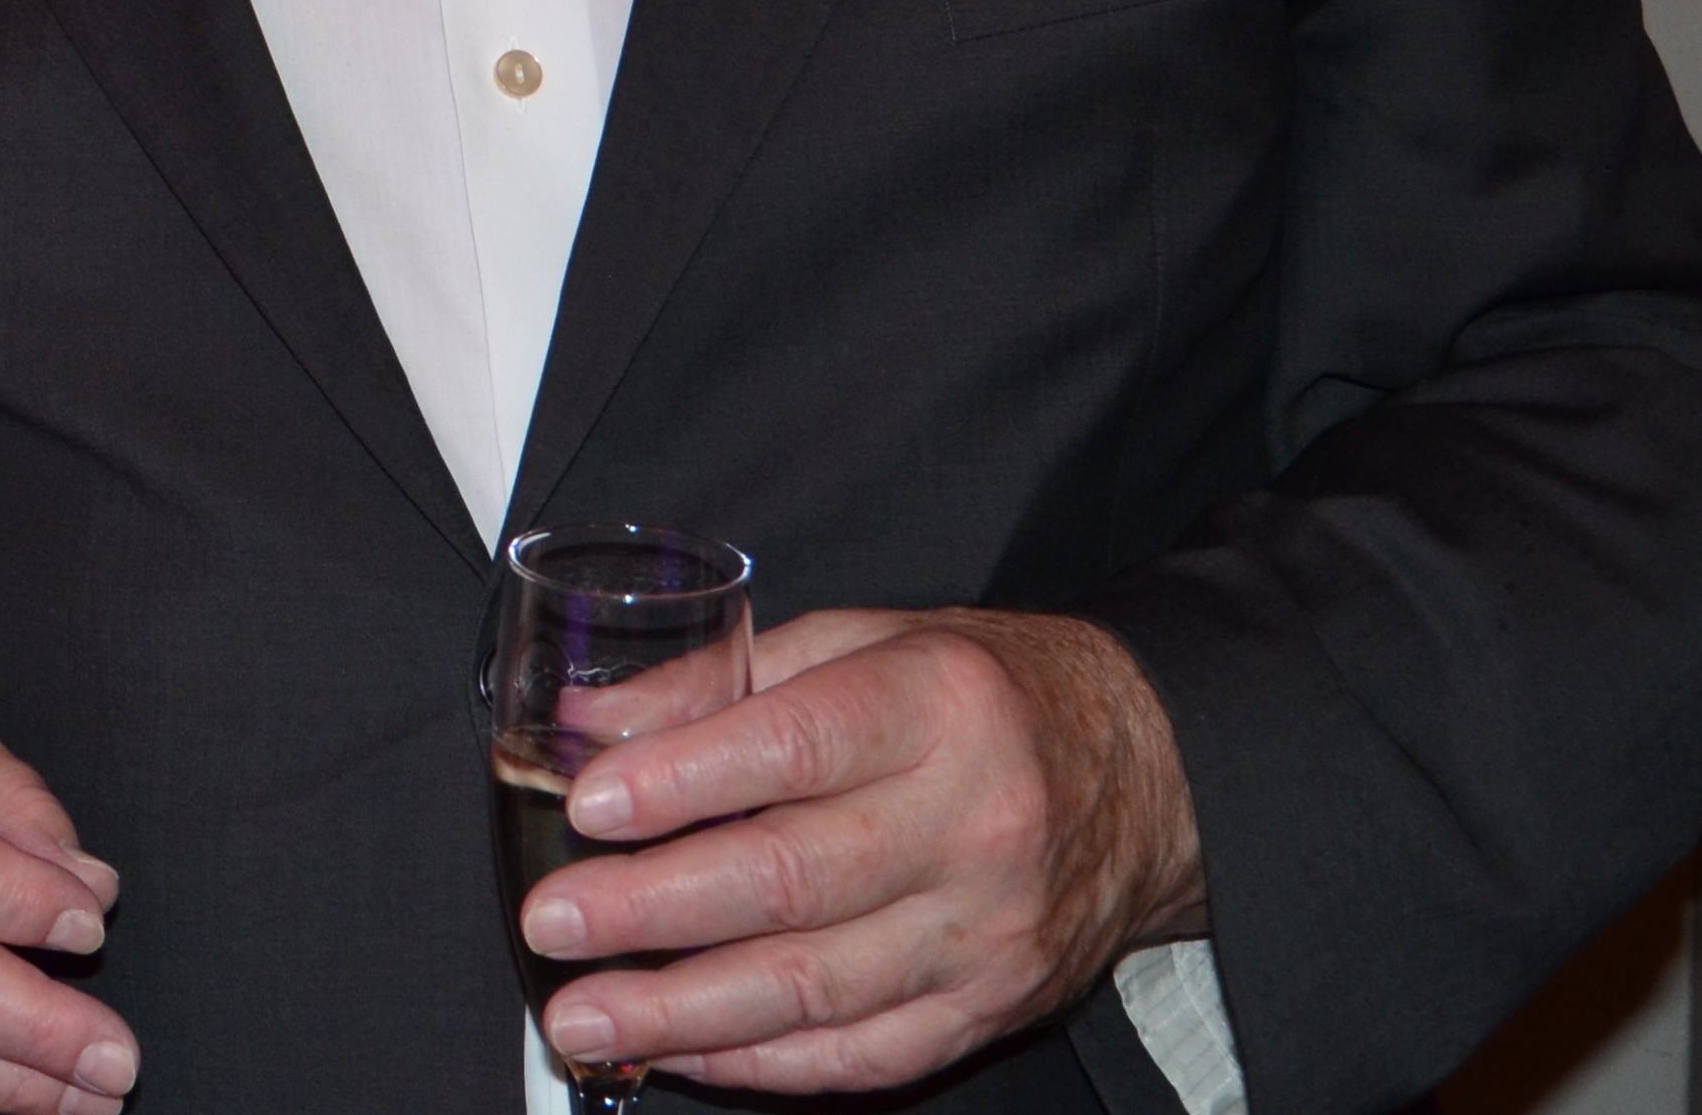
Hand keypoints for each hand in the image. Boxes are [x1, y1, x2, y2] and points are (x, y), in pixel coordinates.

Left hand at [522, 607, 1205, 1095]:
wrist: (1147, 775)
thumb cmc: (983, 694)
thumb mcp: (864, 639)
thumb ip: (723, 677)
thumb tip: (588, 723)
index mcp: (937, 708)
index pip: (793, 747)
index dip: (682, 781)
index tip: (588, 804)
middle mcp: (971, 825)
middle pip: (791, 881)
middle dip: (653, 911)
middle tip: (554, 923)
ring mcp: (986, 931)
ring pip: (816, 989)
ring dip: (683, 1012)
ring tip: (586, 1015)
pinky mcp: (992, 1007)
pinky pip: (863, 1054)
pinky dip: (762, 1062)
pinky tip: (681, 1052)